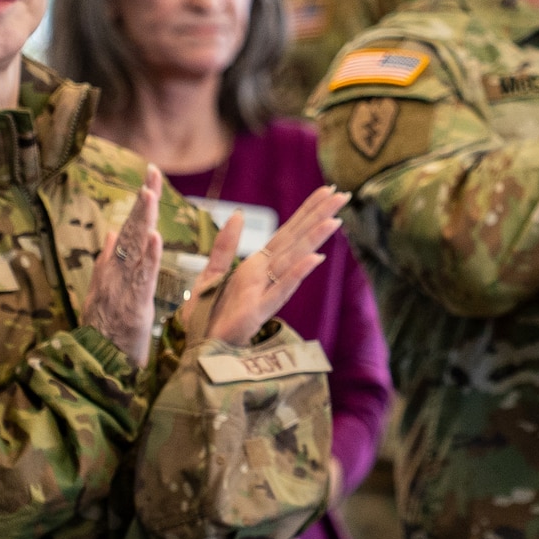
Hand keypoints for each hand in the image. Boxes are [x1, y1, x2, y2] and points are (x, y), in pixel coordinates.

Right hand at [83, 164, 164, 367]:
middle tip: (152, 171)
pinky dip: (147, 258)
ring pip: (135, 250)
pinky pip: (142, 280)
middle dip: (143, 202)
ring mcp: (123, 291)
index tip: (150, 177)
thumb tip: (112, 234)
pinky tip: (154, 238)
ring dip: (142, 221)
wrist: (95, 370)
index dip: (140, 205)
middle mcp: (115, 276)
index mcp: (114, 271)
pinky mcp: (133, 309)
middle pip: (132, 232)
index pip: (130, 230)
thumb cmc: (104, 334)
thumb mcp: (105, 295)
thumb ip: (107, 265)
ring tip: (150, 193)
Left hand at [185, 186, 347, 345]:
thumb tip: (238, 213)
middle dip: (320, 216)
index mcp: (257, 265)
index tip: (327, 189)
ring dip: (314, 240)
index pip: (288, 231)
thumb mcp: (211, 272)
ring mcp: (265, 293)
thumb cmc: (204, 316)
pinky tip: (314, 259)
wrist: (194, 348)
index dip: (308, 210)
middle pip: (297, 240)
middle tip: (344, 194)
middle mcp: (266, 275)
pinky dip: (296, 274)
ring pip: (294, 260)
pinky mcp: (257, 313)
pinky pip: (279, 290)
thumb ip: (226, 244)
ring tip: (335, 219)